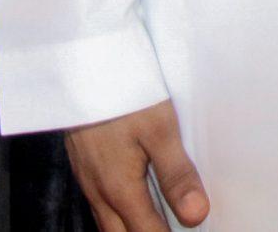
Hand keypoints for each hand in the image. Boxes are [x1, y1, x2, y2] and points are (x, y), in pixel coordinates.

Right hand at [64, 98, 210, 231]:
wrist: (81, 63)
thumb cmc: (123, 91)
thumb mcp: (159, 128)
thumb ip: (177, 175)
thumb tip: (196, 215)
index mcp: (120, 189)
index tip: (196, 230)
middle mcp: (100, 191)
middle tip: (178, 228)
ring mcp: (88, 180)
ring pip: (109, 224)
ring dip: (133, 228)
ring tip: (161, 221)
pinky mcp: (83, 166)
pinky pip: (101, 205)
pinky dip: (120, 214)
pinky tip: (135, 203)